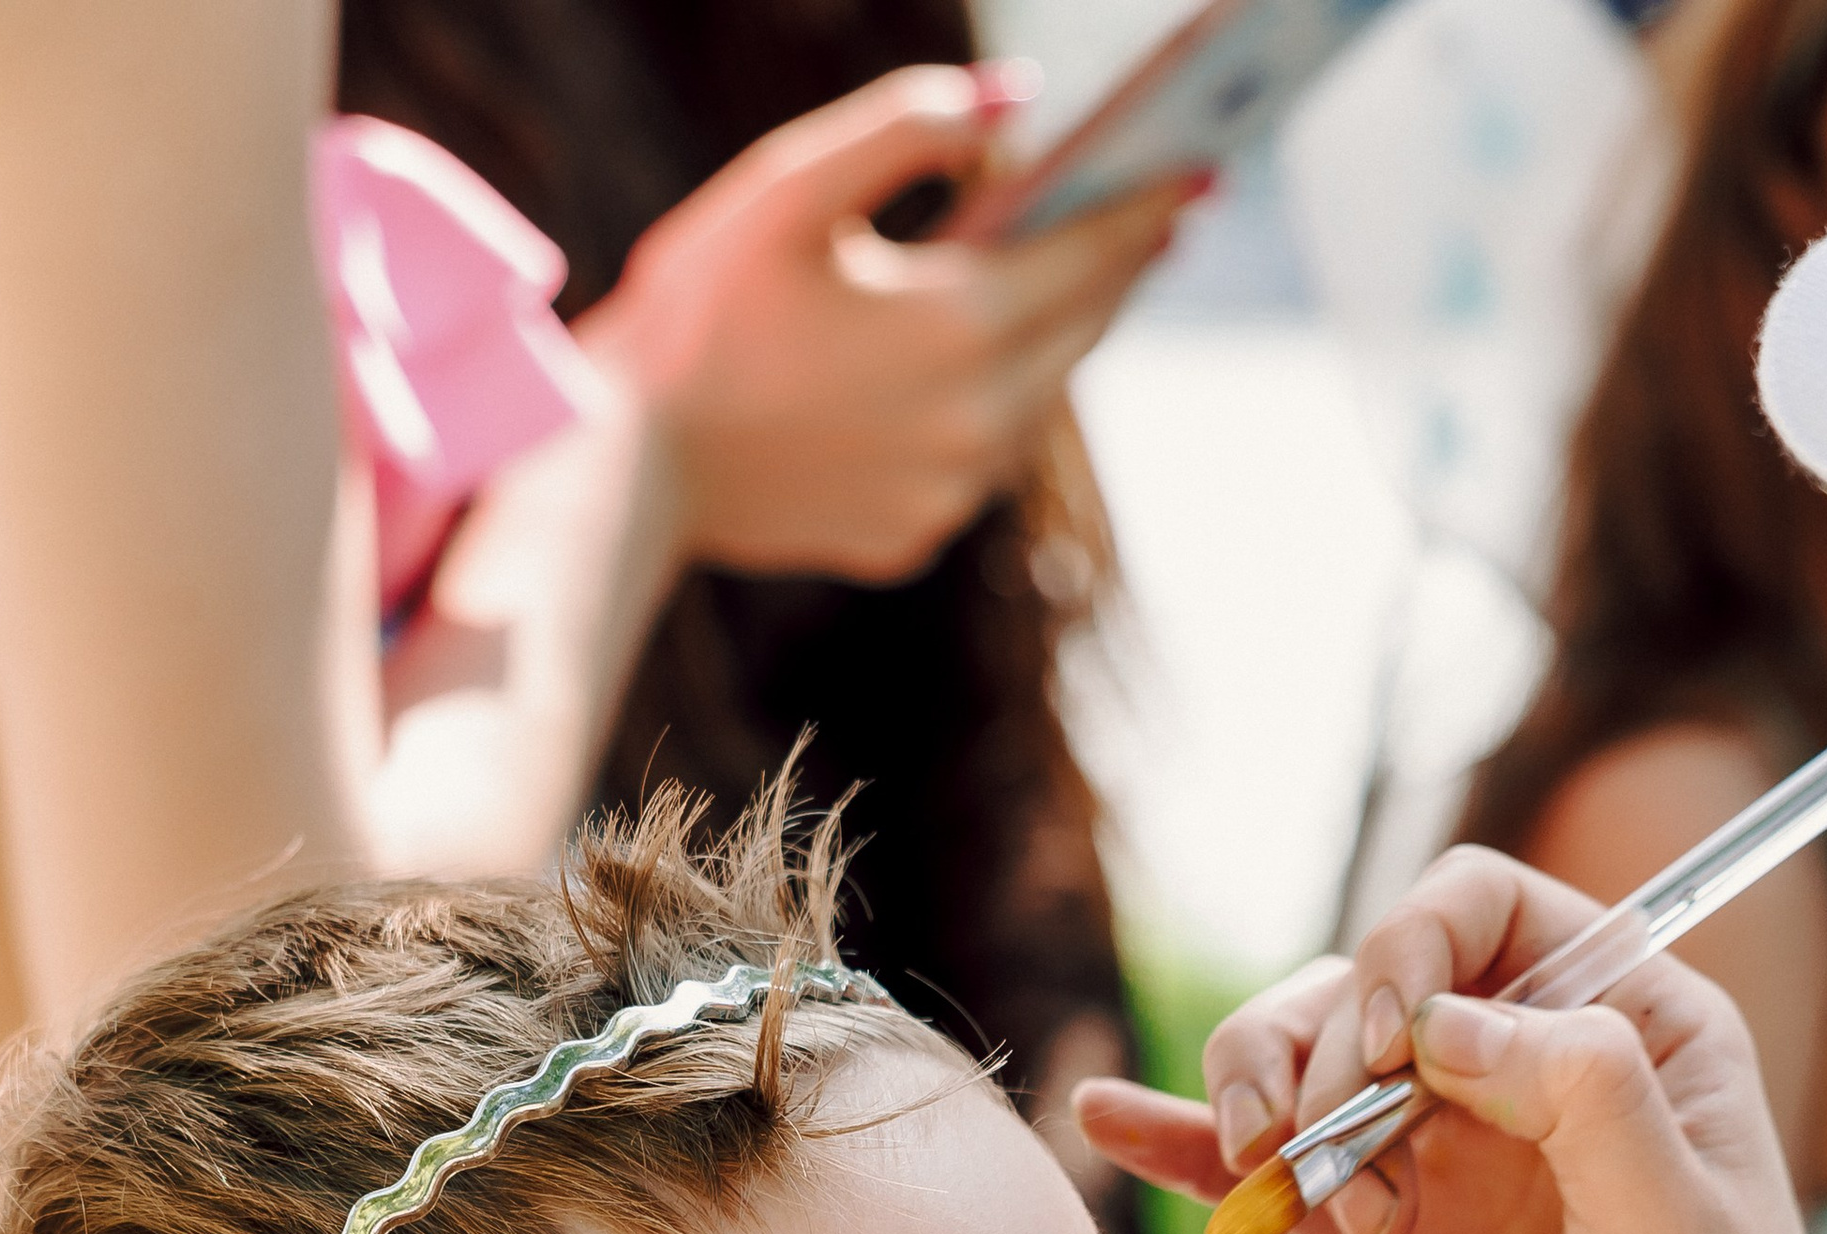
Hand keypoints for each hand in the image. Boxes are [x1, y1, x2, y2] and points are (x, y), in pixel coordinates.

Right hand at [579, 65, 1182, 583]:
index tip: (1195, 168)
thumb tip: (1015, 103)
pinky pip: (976, 461)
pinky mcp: (915, 537)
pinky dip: (981, 409)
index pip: (1093, 253)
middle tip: (1152, 215)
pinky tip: (969, 371)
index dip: (1147, 202)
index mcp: (961, 324)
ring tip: (1069, 282)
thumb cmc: (699, 308)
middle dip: (1115, 267)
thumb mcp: (788, 185)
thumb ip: (905, 128)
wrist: (631, 466)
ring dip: (1054, 340)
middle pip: (1080, 331)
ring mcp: (950, 493)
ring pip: (1037, 401)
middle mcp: (977, 423)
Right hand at [1076, 846, 1826, 1233]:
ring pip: (1320, 1075)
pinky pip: (1294, 1183)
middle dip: (1315, 1040)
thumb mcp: (1678, 1221)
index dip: (1409, 951)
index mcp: (1629, 1020)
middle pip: (1373, 983)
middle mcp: (1537, 1069)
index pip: (1481, 909)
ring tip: (1255, 1165)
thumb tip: (1445, 1021)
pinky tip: (1118, 1119)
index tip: (1383, 1053)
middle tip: (1303, 1139)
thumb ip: (1580, 1093)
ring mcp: (1464, 1160)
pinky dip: (1207, 1157)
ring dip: (1259, 1099)